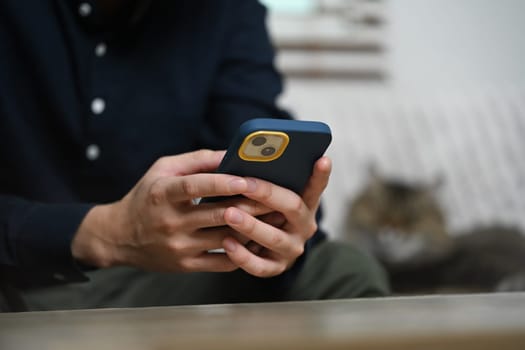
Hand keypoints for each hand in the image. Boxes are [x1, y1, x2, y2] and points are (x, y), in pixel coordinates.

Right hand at [71, 150, 269, 272]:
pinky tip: (258, 239)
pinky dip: (243, 251)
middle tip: (276, 198)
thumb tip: (231, 154)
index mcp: (162, 194)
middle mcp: (170, 222)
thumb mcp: (162, 170)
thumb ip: (196, 160)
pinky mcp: (186, 265)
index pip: (195, 187)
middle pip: (218, 214)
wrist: (119, 237)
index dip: (222, 183)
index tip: (247, 179)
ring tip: (276, 217)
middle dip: (250, 206)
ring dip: (253, 228)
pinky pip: (222, 261)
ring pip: (225, 238)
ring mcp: (179, 247)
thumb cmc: (146, 197)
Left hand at [221, 156, 331, 276]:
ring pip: (274, 237)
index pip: (316, 186)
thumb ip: (269, 181)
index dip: (320, 174)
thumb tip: (248, 158)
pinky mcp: (276, 268)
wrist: (265, 250)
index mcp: (305, 204)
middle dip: (267, 194)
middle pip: (292, 207)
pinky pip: (259, 265)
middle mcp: (303, 226)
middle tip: (244, 183)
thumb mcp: (272, 197)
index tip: (323, 159)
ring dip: (250, 225)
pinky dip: (242, 255)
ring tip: (229, 213)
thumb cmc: (264, 212)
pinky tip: (227, 243)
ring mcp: (291, 248)